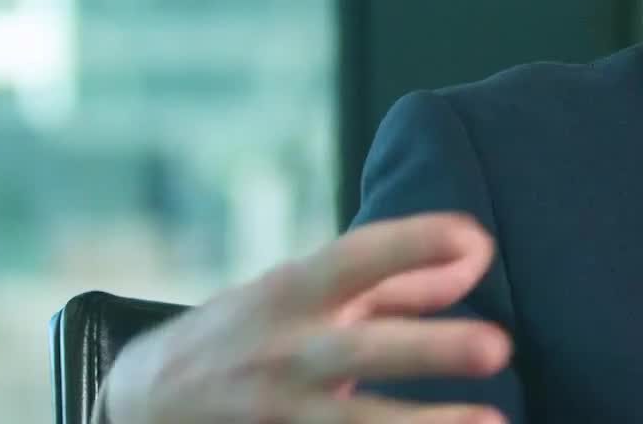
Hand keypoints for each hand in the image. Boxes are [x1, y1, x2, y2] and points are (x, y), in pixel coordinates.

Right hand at [101, 211, 510, 423]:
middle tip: (499, 345)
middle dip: (429, 348)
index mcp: (292, 292)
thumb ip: (397, 279)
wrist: (143, 400)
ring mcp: (278, 411)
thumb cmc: (252, 332)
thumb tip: (476, 259)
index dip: (414, 243)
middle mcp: (284, 351)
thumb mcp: (309, 293)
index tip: (474, 236)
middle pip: (362, 349)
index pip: (357, 258)